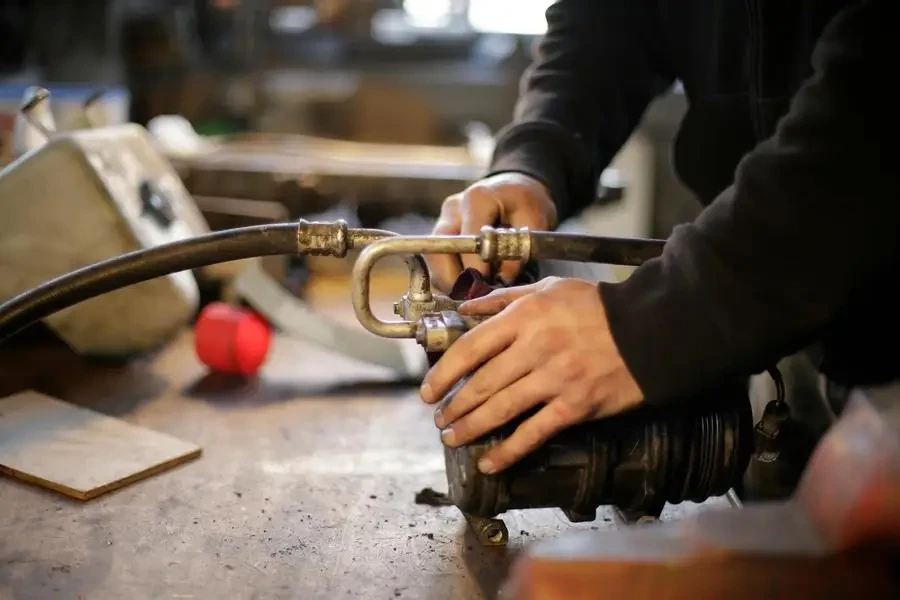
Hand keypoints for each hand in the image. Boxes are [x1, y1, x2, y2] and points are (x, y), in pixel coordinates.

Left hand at [419, 277, 644, 473]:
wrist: (649, 330)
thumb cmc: (599, 307)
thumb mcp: (549, 289)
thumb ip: (504, 299)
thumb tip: (466, 307)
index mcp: (525, 317)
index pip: (471, 347)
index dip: (444, 372)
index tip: (429, 390)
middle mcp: (535, 348)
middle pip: (482, 383)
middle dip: (454, 406)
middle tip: (440, 419)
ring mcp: (555, 379)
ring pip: (501, 409)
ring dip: (471, 428)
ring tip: (453, 438)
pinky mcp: (575, 406)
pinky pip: (534, 433)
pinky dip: (509, 451)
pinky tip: (490, 462)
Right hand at [426, 173, 556, 290]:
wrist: (514, 187)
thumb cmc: (525, 201)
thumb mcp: (534, 219)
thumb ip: (520, 248)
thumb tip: (502, 278)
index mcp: (477, 200)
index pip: (466, 242)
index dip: (476, 269)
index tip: (490, 285)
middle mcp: (453, 209)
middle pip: (437, 252)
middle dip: (454, 280)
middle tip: (475, 296)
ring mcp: (443, 220)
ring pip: (433, 260)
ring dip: (450, 281)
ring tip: (473, 292)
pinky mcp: (441, 233)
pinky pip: (437, 261)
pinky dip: (450, 277)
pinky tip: (468, 284)